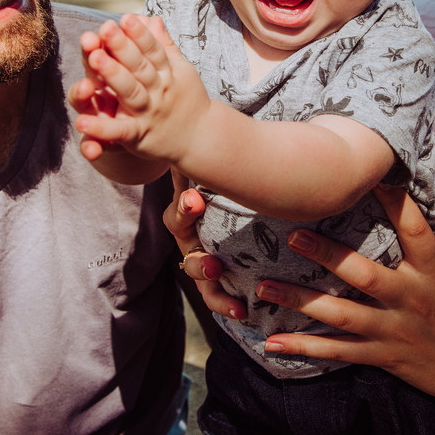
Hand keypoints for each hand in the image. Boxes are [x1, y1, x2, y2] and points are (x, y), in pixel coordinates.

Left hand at [73, 14, 211, 162]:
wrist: (201, 140)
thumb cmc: (187, 100)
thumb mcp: (181, 71)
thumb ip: (163, 46)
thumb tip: (152, 17)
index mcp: (167, 73)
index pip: (152, 50)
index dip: (139, 34)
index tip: (126, 17)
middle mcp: (158, 91)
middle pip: (140, 67)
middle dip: (123, 47)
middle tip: (106, 28)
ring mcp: (148, 113)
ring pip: (130, 92)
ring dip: (113, 75)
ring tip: (95, 57)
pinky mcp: (138, 136)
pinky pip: (118, 131)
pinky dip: (101, 128)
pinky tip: (81, 121)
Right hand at [164, 171, 245, 319]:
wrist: (254, 214)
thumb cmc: (229, 188)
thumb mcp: (217, 173)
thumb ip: (206, 158)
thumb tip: (191, 125)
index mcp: (191, 209)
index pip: (180, 211)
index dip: (185, 207)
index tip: (197, 199)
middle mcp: (192, 235)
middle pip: (183, 239)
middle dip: (192, 237)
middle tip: (206, 239)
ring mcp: (203, 258)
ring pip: (194, 270)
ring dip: (203, 271)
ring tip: (217, 269)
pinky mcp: (218, 281)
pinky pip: (215, 296)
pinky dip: (225, 304)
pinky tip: (242, 310)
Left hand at [255, 187, 434, 414]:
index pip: (413, 230)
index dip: (392, 201)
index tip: (365, 176)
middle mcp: (412, 300)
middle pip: (364, 274)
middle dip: (327, 254)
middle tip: (291, 233)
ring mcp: (394, 331)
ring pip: (341, 315)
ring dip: (300, 301)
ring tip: (263, 286)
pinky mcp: (383, 357)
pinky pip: (339, 353)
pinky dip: (305, 349)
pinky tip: (272, 343)